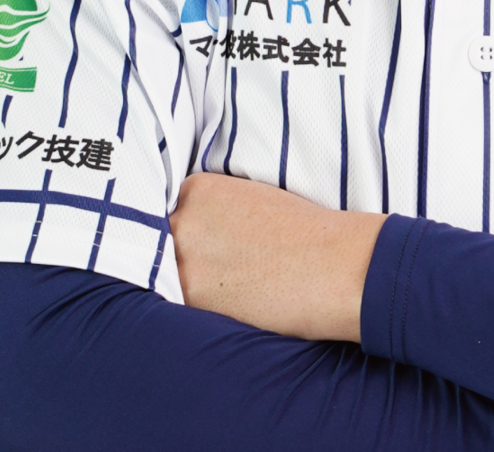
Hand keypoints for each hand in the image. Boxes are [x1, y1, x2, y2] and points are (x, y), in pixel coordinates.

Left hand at [170, 173, 385, 340]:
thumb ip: (218, 210)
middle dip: (184, 254)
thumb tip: (203, 233)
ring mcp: (183, 259)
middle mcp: (182, 220)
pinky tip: (223, 303)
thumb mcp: (255, 198)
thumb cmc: (306, 231)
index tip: (204, 243)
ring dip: (186, 281)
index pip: (173, 209)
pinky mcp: (191, 297)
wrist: (331, 264)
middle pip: (163, 241)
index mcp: (200, 189)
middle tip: (216, 268)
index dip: (189, 230)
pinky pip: (177, 303)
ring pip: (164, 274)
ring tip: (223, 287)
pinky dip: (194, 305)